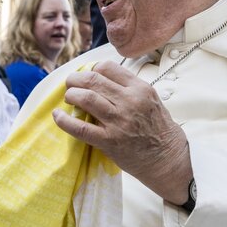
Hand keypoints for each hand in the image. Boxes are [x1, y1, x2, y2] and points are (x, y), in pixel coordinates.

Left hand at [55, 61, 191, 203]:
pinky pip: (81, 128)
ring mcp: (119, 122)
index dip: (91, 70)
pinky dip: (64, 121)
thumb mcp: (150, 100)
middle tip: (70, 84)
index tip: (86, 75)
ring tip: (68, 98)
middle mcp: (130, 102)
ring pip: (86, 98)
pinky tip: (57, 116)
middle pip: (93, 80)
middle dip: (75, 80)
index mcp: (140, 89)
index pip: (108, 68)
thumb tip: (100, 79)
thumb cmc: (159, 129)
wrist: (168, 158)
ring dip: (71, 95)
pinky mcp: (109, 141)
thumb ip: (128, 89)